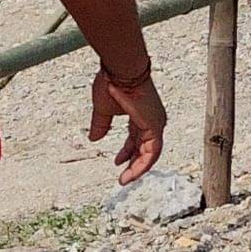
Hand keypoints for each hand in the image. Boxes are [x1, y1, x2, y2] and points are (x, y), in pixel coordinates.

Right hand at [89, 68, 166, 185]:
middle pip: (145, 146)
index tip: (117, 161)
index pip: (137, 137)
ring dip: (138, 168)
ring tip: (125, 180)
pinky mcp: (156, 125)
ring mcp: (156, 122)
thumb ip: (100, 125)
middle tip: (124, 177)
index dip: (127, 151)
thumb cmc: (113, 83)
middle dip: (134, 163)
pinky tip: (131, 173)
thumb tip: (94, 139)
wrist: (120, 71)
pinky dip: (143, 164)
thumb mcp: (103, 110)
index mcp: (141, 114)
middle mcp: (152, 119)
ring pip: (151, 153)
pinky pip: (153, 151)